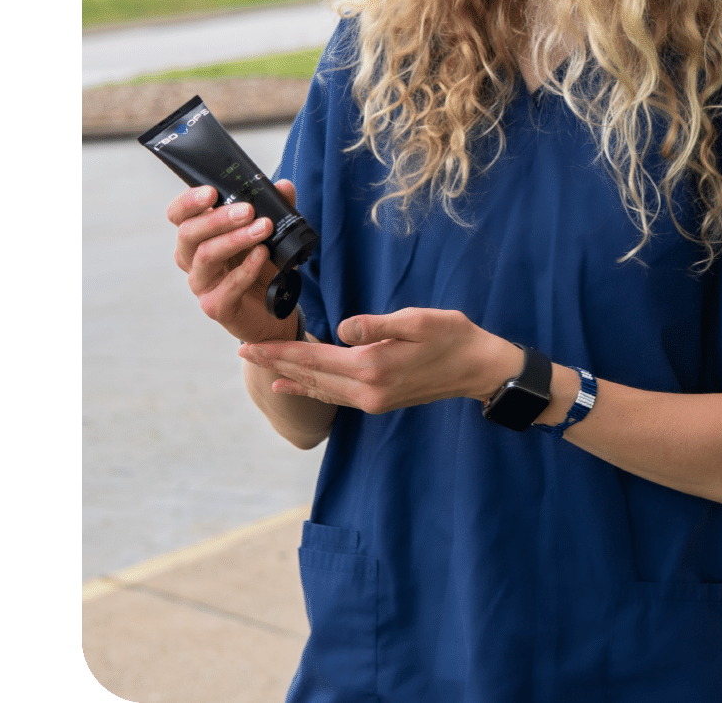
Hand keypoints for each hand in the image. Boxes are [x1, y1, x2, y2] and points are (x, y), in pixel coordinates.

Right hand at [166, 179, 301, 343]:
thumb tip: (284, 186)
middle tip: (248, 210)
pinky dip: (246, 269)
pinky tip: (262, 255)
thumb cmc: (262, 266)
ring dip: (235, 239)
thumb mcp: (271, 232)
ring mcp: (201, 284)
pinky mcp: (215, 306)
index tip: (212, 192)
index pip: (178, 215)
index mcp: (198, 235)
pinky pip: (226, 287)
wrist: (272, 310)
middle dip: (218, 218)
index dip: (189, 202)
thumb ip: (276, 208)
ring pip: (206, 256)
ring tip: (264, 228)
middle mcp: (192, 259)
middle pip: (188, 233)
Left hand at [237, 308, 522, 413]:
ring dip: (288, 376)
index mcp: (372, 367)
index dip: (279, 351)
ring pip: (319, 388)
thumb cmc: (453, 337)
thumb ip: (377, 325)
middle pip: (309, 376)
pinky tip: (295, 386)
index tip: (249, 345)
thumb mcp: (418, 321)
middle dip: (274, 364)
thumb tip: (342, 328)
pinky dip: (310, 388)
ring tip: (261, 367)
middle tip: (242, 352)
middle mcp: (367, 391)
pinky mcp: (379, 400)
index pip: (313, 358)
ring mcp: (373, 400)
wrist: (480, 369)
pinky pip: (334, 395)